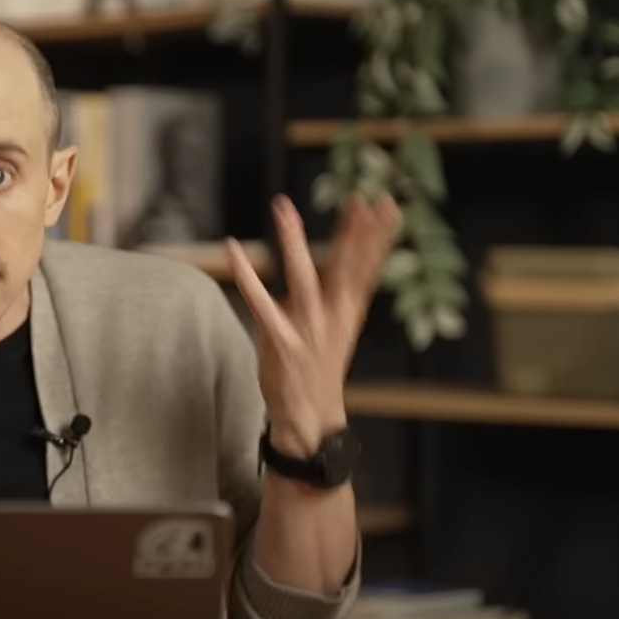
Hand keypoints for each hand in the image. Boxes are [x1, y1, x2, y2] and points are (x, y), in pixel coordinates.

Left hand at [225, 194, 402, 457]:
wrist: (310, 419)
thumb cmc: (318, 368)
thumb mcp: (336, 328)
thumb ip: (331, 295)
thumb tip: (326, 262)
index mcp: (347, 311)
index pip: (366, 265)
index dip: (375, 235)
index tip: (383, 204)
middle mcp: (332, 317)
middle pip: (345, 267)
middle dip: (354, 232)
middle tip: (362, 199)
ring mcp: (307, 329)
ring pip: (303, 277)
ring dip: (293, 241)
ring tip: (284, 208)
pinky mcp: (281, 342)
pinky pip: (260, 303)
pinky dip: (247, 276)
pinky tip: (235, 249)